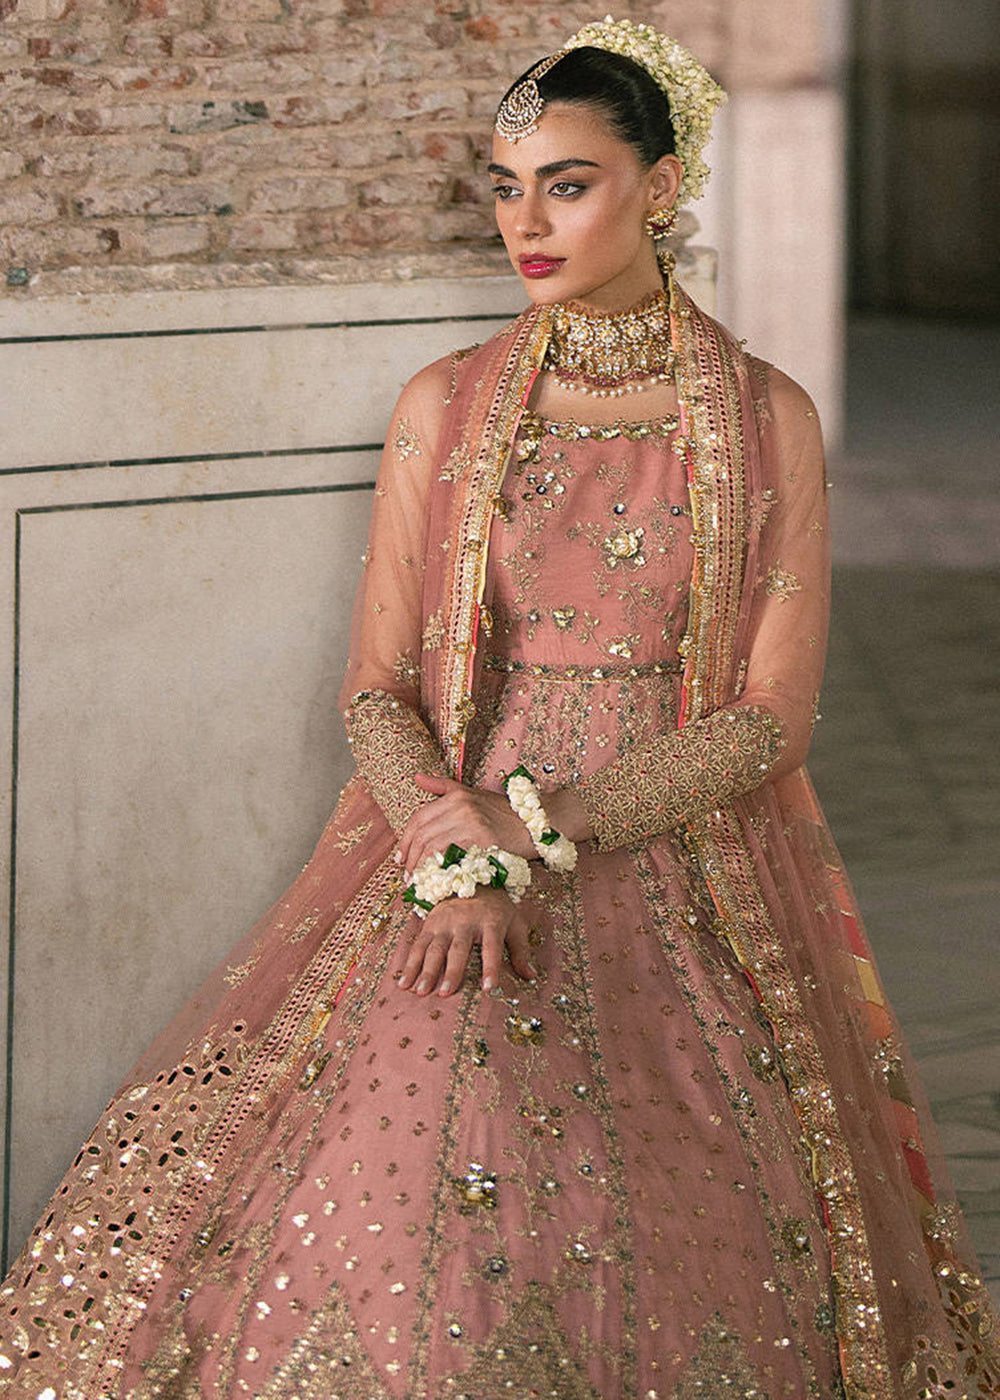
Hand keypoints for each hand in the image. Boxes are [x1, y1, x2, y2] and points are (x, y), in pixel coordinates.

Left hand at [396, 774, 533, 874]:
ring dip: (421, 868)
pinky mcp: (483, 840)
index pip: (418, 818)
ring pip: (432, 847)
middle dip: (410, 858)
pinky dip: (440, 871)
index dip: (405, 841)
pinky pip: (452, 857)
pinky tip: (437, 881)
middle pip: (422, 834)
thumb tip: (417, 778)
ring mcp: (472, 822)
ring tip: (419, 882)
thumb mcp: (473, 794)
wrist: (537, 824)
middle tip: (408, 876)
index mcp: (455, 795)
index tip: (401, 859)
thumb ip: (443, 787)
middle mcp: (461, 806)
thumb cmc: (505, 814)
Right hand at [397, 886, 536, 997]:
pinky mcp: (430, 923)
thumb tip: (531, 977)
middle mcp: (466, 921)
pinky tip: (403, 981)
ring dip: (426, 970)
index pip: (492, 948)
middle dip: (452, 971)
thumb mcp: (515, 924)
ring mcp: (446, 922)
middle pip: (458, 949)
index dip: (491, 968)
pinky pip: (418, 944)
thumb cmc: (498, 909)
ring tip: (420, 992)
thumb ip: (521, 951)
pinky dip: (409, 963)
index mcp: (492, 922)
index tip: (489, 989)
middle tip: (445, 993)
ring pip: (434, 948)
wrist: (472, 877)